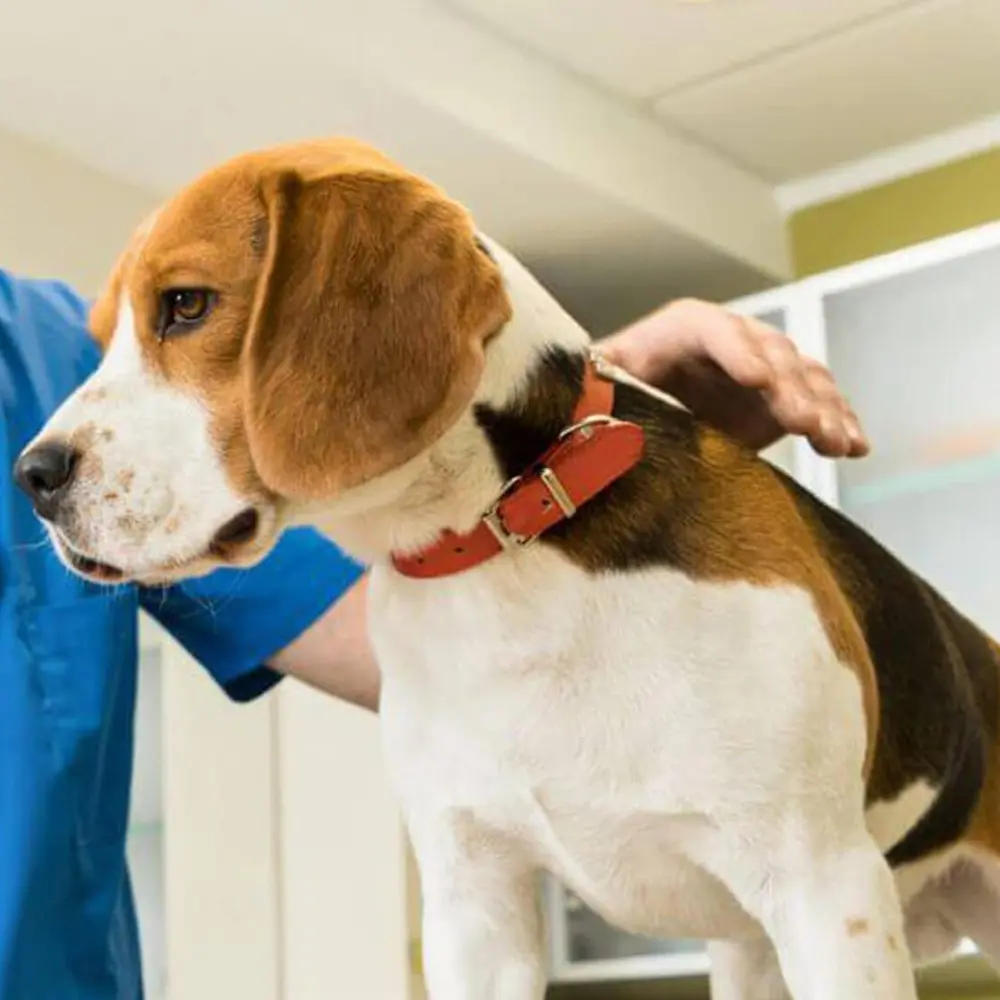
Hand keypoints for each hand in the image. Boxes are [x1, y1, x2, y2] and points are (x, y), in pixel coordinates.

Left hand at [597, 298, 868, 457]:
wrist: (630, 418)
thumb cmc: (609, 398)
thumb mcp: (603, 390)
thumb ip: (608, 391)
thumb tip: (600, 412)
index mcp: (680, 330)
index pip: (713, 329)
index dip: (738, 351)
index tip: (758, 380)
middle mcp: (730, 342)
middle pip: (769, 354)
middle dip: (790, 388)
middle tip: (803, 423)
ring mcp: (762, 371)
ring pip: (804, 379)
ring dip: (824, 409)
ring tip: (835, 442)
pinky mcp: (779, 403)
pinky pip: (818, 406)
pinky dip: (838, 424)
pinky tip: (854, 447)